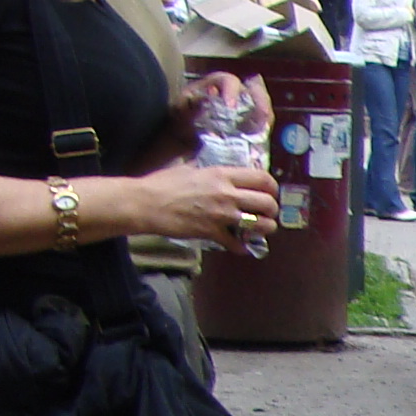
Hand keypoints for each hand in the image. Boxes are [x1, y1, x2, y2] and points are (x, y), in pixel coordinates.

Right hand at [134, 157, 280, 247]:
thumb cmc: (162, 183)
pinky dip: (241, 247)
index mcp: (222, 175)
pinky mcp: (213, 232)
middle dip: (271, 210)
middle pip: (268, 203)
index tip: (268, 193)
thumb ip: (210, 173)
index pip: (262, 178)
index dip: (271, 188)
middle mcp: (226, 193)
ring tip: (257, 229)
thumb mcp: (189, 168)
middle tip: (265, 214)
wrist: (144, 203)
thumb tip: (220, 174)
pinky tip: (238, 245)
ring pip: (261, 225)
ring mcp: (221, 214)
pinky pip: (237, 243)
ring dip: (264, 229)